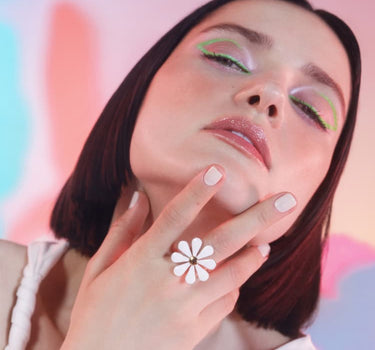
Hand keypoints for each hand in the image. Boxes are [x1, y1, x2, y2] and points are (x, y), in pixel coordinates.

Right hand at [61, 165, 295, 349]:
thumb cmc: (94, 314)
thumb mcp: (98, 270)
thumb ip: (121, 232)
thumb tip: (137, 197)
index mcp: (140, 261)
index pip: (174, 217)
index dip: (197, 192)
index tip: (218, 171)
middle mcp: (168, 281)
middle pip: (219, 243)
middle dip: (256, 219)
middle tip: (286, 200)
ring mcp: (185, 308)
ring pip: (232, 275)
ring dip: (253, 256)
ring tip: (267, 243)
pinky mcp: (194, 332)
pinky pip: (225, 303)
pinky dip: (234, 287)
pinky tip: (237, 278)